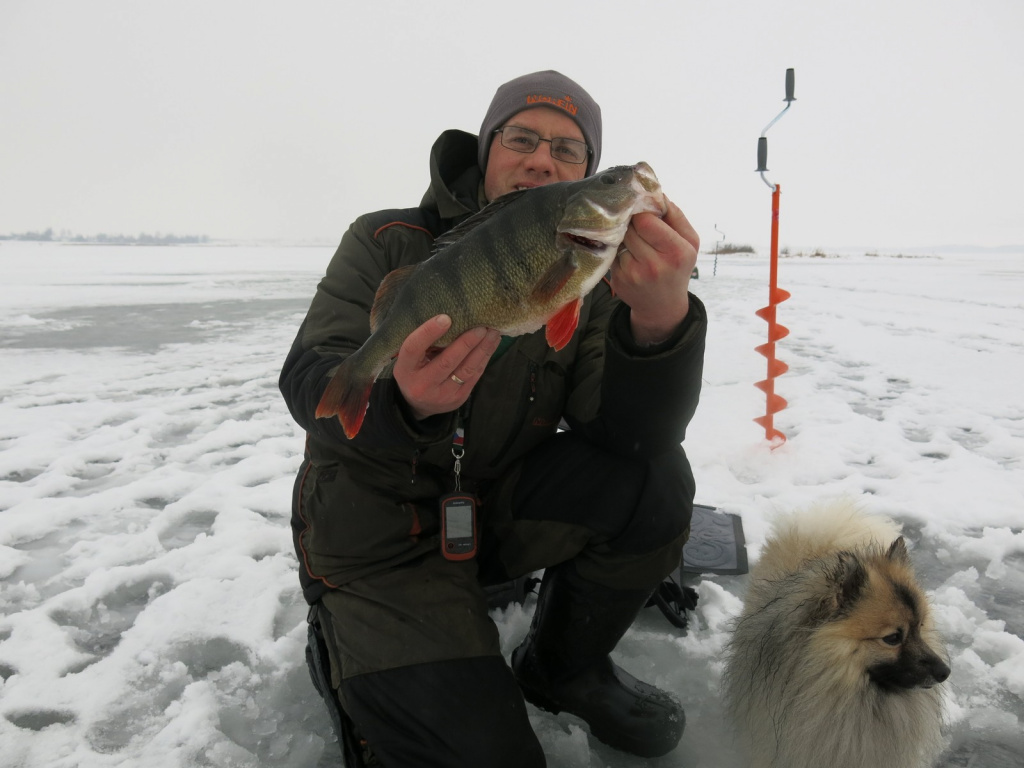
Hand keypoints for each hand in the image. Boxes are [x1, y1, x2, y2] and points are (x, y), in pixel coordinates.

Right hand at [393, 314, 501, 420]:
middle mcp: (423, 384)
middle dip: (467, 342)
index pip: (414, 348)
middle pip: (447, 361)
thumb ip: (425, 342)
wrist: (417, 404)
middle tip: (481, 327)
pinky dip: (484, 358)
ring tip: (493, 332)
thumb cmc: (414, 371)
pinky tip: (492, 344)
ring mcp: (443, 394)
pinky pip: (475, 376)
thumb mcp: (410, 358)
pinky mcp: (459, 398)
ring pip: (466, 369)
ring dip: (482, 349)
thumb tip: (453, 318)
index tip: (446, 318)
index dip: (429, 332)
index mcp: (406, 368)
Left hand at [610, 197, 699, 344]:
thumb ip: (677, 215)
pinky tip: (627, 253)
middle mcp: (654, 266)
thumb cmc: (678, 267)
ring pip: (618, 238)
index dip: (641, 213)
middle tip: (634, 221)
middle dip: (631, 221)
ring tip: (633, 238)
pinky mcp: (618, 280)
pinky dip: (617, 248)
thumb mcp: (689, 242)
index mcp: (676, 252)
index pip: (645, 221)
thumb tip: (656, 192)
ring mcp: (633, 275)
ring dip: (622, 234)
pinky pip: (611, 252)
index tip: (643, 211)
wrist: (662, 306)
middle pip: (629, 228)